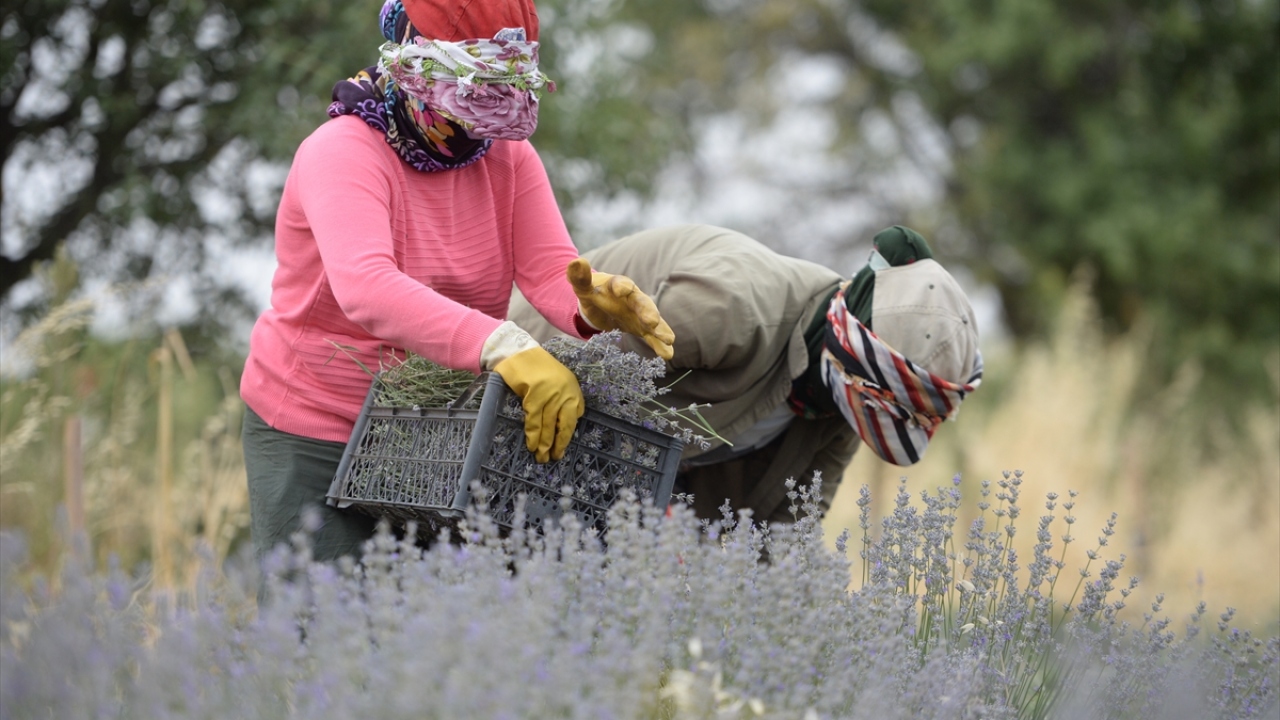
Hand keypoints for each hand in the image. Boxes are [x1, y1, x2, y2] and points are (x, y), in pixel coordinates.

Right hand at [492, 345, 583, 462]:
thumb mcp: (561, 382)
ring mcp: (550, 396)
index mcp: (573, 391)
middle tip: (554, 458)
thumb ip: (566, 400)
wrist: (520, 354)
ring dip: (544, 445)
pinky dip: (533, 436)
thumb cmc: (538, 369)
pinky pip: (534, 422)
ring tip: (542, 458)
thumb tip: (568, 422)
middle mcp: (565, 394)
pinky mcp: (534, 398)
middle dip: (558, 445)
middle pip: (564, 426)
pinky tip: (532, 446)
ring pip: (548, 427)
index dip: (567, 436)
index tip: (561, 448)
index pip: (574, 419)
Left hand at [567, 258, 674, 359]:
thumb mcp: (583, 287)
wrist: (600, 302)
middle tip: (652, 321)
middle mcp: (633, 298)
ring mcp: (640, 314)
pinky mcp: (642, 328)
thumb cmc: (593, 292)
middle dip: (647, 311)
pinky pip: (652, 336)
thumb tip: (576, 262)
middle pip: (642, 303)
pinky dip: (660, 344)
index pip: (621, 283)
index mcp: (618, 284)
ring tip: (669, 340)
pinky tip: (668, 354)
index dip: (622, 286)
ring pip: (652, 320)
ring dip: (660, 329)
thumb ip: (579, 277)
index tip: (621, 289)